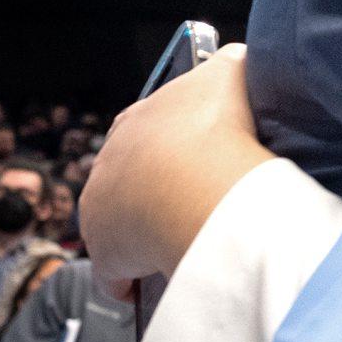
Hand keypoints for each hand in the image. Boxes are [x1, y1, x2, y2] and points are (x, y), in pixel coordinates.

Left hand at [85, 45, 271, 302]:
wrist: (199, 178)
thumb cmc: (217, 127)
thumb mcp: (230, 73)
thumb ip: (230, 64)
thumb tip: (238, 61)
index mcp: (135, 121)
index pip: (145, 135)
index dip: (171, 150)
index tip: (195, 164)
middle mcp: (109, 161)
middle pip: (132, 182)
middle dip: (157, 194)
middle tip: (196, 206)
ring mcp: (102, 210)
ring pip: (124, 227)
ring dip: (148, 235)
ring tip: (184, 244)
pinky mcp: (107, 254)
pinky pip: (116, 274)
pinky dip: (133, 280)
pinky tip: (158, 280)